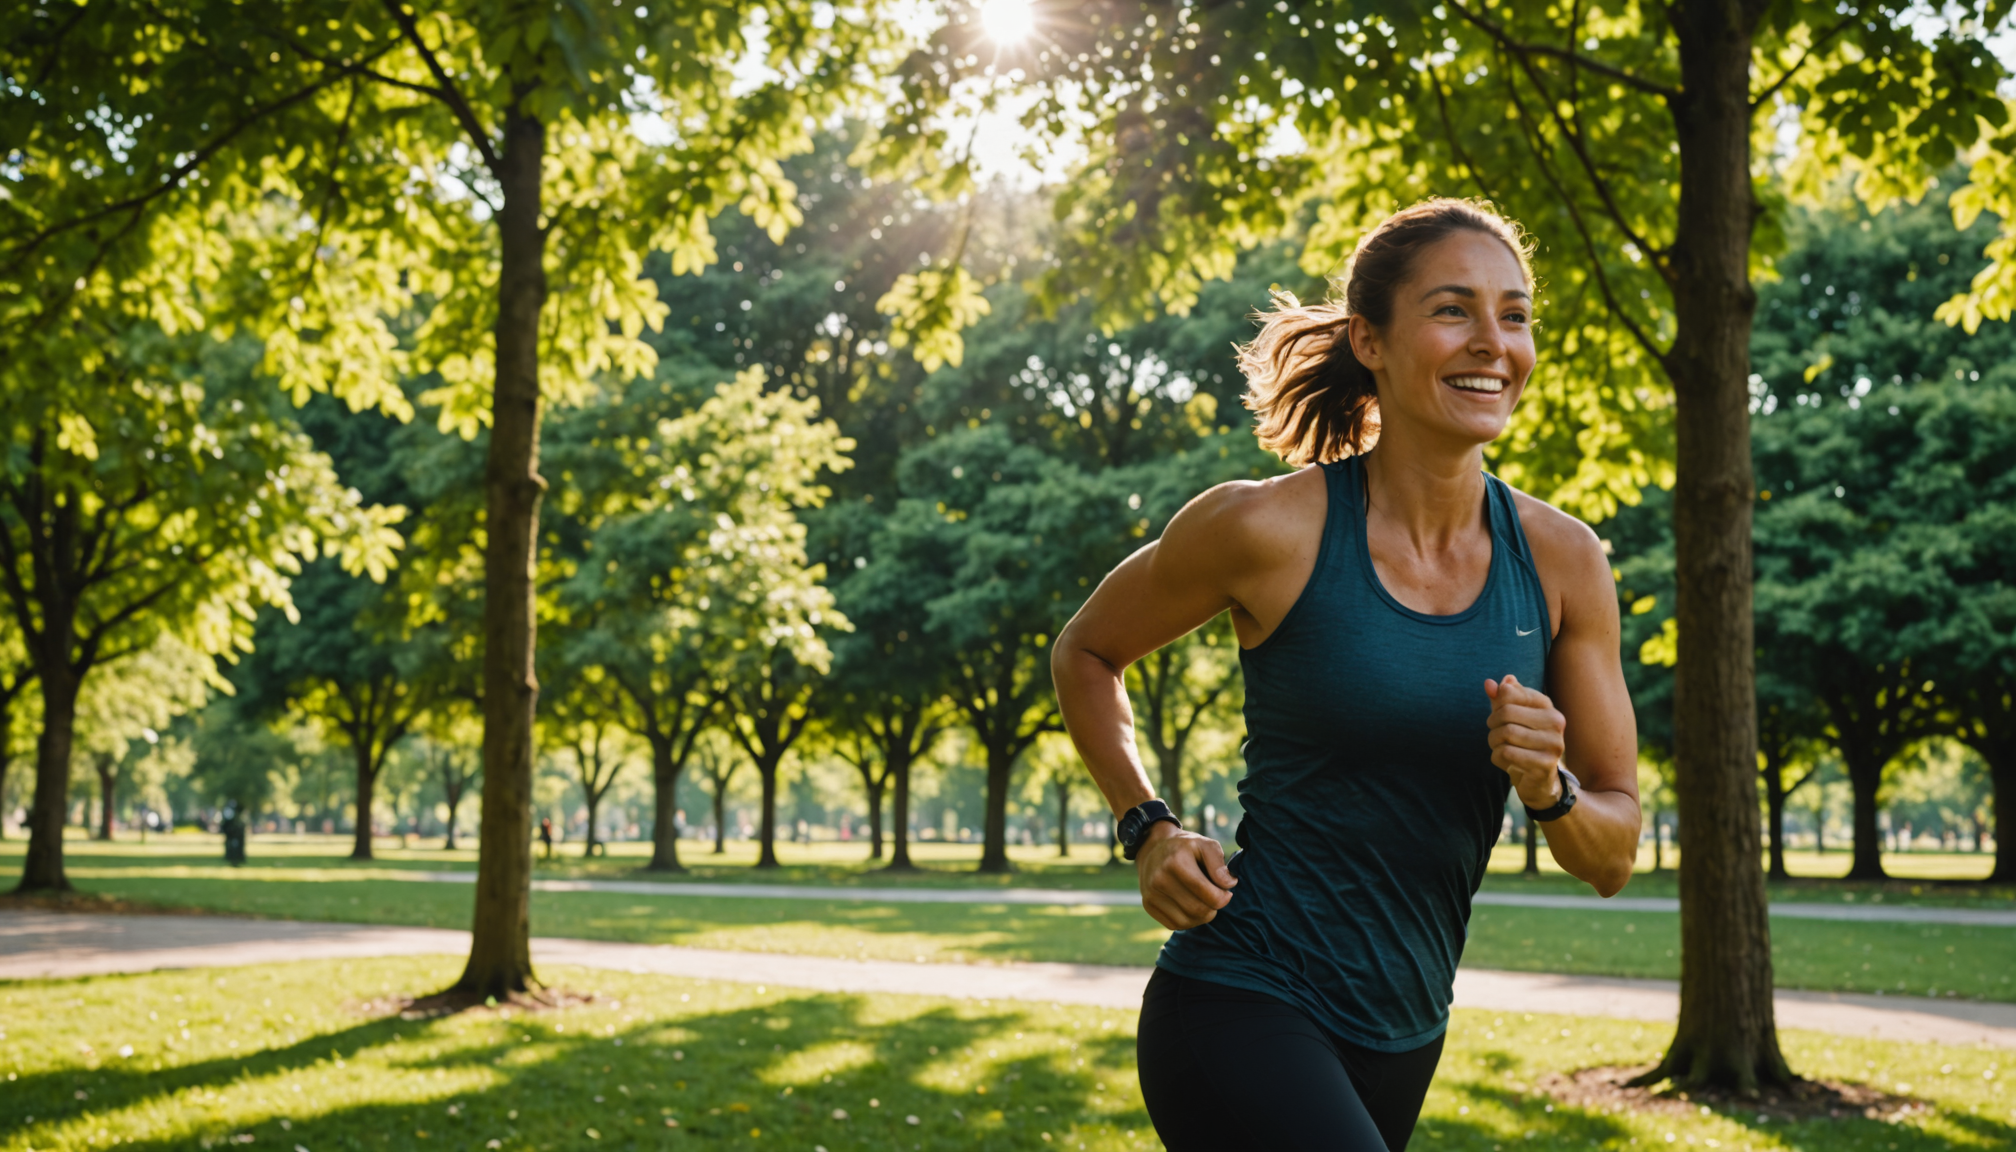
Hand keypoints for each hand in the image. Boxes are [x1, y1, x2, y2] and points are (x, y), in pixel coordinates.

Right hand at [1135, 822, 1236, 929]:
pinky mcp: (1148, 906)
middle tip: (1215, 896)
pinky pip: (1176, 925)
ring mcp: (1151, 894)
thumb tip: (1229, 885)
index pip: (1210, 896)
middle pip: (1199, 911)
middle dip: (1213, 907)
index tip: (1226, 891)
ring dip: (1202, 915)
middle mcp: (1160, 880)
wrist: (1154, 849)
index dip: (1224, 898)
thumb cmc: (1186, 848)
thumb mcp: (1206, 845)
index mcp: (1176, 862)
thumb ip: (1220, 864)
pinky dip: (1188, 920)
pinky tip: (1189, 905)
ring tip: (1203, 900)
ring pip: (1188, 921)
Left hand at [1486, 673, 1567, 808]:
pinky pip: (1507, 753)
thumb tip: (1488, 683)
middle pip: (1506, 712)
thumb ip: (1500, 698)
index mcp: (1547, 706)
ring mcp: (1553, 744)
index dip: (1496, 704)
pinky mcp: (1545, 764)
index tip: (1499, 714)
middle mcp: (1556, 722)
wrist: (1538, 780)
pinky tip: (1507, 761)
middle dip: (1492, 724)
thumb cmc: (1522, 742)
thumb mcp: (1510, 717)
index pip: (1510, 692)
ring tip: (1501, 747)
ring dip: (1494, 742)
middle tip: (1496, 734)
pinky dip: (1498, 757)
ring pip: (1505, 733)